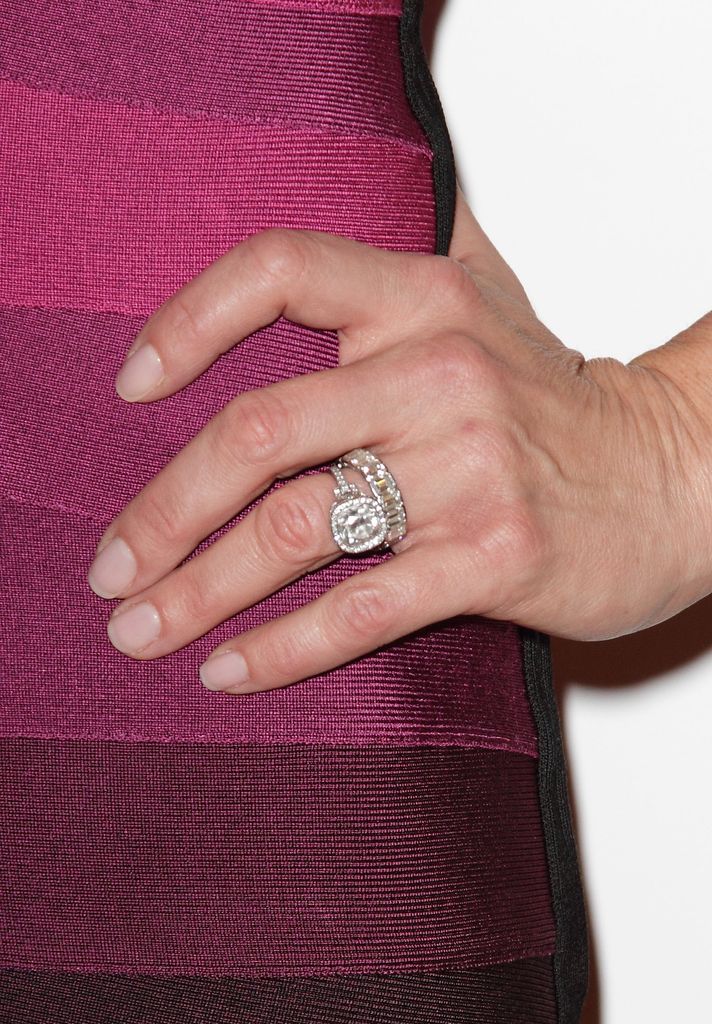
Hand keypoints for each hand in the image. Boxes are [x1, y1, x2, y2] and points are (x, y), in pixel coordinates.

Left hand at [86, 184, 711, 693]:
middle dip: (164, 511)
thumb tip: (278, 273)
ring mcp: (468, 467)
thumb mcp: (486, 306)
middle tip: (113, 569)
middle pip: (257, 432)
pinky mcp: (492, 555)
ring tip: (143, 631)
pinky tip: (229, 669)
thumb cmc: (558, 406)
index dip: (188, 322)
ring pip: (295, 527)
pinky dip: (281, 647)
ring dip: (199, 590)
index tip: (131, 385)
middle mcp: (439, 371)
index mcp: (424, 298)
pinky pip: (360, 607)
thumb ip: (391, 279)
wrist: (674, 474)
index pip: (278, 271)